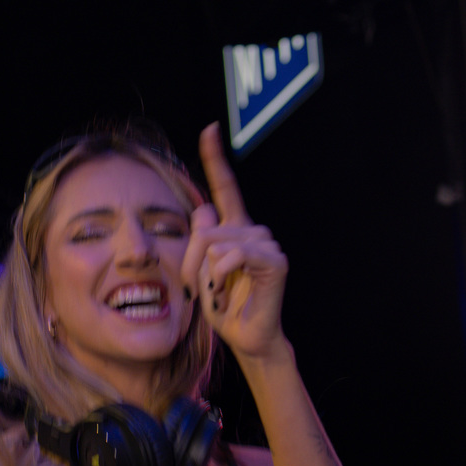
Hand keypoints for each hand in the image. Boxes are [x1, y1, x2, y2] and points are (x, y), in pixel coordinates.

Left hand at [180, 124, 288, 363]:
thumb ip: (198, 241)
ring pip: (216, 244)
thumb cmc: (223, 306)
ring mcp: (265, 243)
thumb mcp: (199, 272)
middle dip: (191, 262)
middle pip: (204, 229)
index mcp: (233, 228)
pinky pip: (236, 255)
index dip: (216, 158)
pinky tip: (227, 287)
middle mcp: (251, 230)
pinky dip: (224, 273)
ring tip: (218, 292)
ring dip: (207, 274)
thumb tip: (203, 211)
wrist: (246, 336)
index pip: (225, 187)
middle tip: (201, 289)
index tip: (210, 129)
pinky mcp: (274, 260)